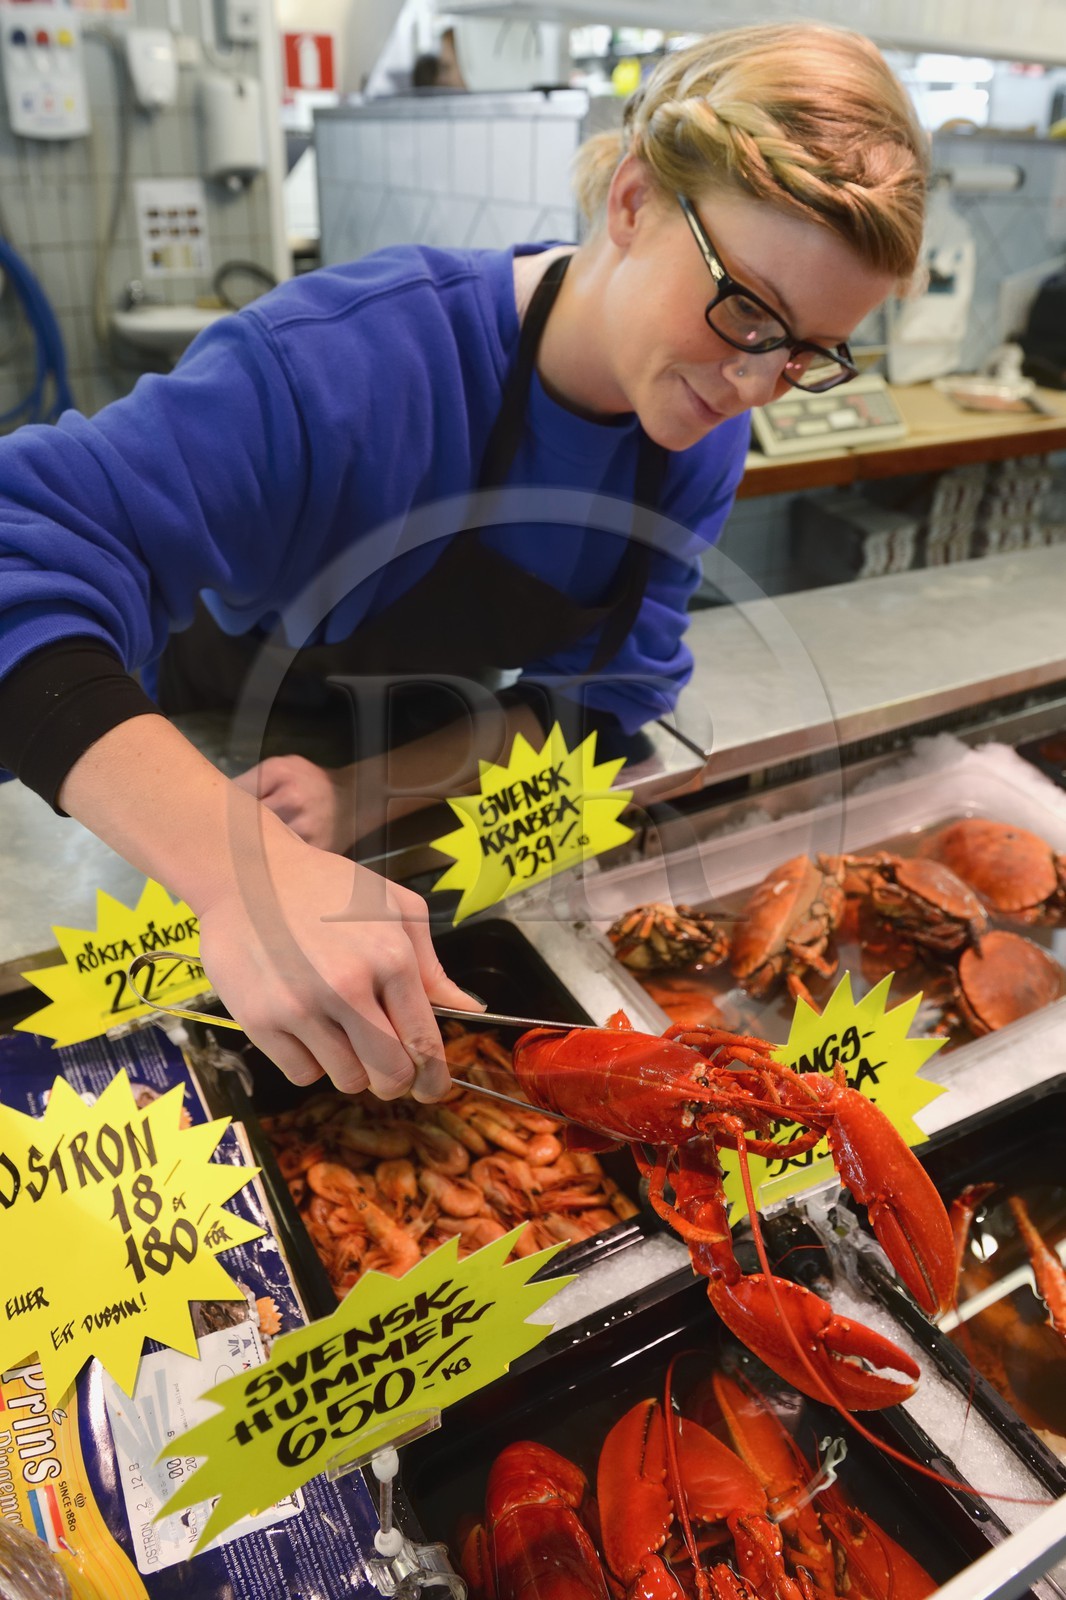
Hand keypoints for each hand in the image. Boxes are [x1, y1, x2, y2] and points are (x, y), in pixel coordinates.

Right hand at [56, 717, 480, 1102]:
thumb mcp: (395, 907)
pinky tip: (310, 1033)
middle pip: (389, 1074)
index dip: (434, 1077)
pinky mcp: (260, 1021)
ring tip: (344, 1038)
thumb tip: (468, 1009)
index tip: (434, 1089)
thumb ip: (432, 965)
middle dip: (396, 1082)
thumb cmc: (327, 885)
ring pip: (345, 1079)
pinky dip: (311, 1064)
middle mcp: (348, 987)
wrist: (248, 872)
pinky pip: (301, 1073)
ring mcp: (301, 1007)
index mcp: (391, 958)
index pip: (424, 1042)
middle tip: (389, 1073)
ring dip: (352, 1070)